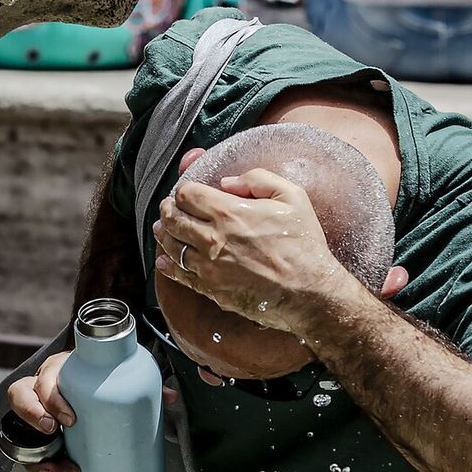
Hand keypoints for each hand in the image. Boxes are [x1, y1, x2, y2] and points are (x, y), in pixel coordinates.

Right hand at [7, 351, 177, 471]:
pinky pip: (27, 452)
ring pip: (19, 429)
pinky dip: (39, 467)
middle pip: (21, 397)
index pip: (45, 378)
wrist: (92, 387)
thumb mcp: (114, 380)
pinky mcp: (36, 434)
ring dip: (35, 453)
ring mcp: (35, 412)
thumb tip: (168, 397)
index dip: (51, 397)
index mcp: (60, 371)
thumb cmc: (99, 381)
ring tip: (56, 470)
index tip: (70, 418)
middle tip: (55, 433)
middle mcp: (41, 389)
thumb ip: (139, 385)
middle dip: (34, 416)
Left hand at [152, 168, 347, 331]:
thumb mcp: (292, 196)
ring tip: (163, 229)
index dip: (183, 191)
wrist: (308, 292)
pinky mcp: (211, 288)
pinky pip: (179, 275)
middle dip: (168, 210)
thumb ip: (257, 180)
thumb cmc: (303, 244)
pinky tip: (164, 260)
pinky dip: (168, 266)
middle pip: (173, 219)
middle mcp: (213, 239)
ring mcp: (209, 266)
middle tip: (168, 208)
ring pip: (172, 246)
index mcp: (230, 213)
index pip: (188, 195)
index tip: (186, 193)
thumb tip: (227, 182)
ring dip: (164, 235)